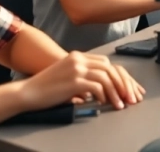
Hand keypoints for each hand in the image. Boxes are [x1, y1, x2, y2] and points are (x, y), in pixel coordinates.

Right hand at [18, 51, 144, 111]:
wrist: (27, 92)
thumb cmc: (46, 88)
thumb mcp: (67, 76)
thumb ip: (83, 77)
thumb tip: (101, 90)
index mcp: (78, 56)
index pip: (107, 63)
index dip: (120, 76)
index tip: (129, 88)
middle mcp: (79, 59)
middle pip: (110, 68)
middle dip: (123, 83)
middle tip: (131, 97)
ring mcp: (76, 69)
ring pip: (106, 77)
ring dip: (116, 91)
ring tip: (121, 104)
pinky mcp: (74, 81)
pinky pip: (97, 86)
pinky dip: (104, 95)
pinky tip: (104, 102)